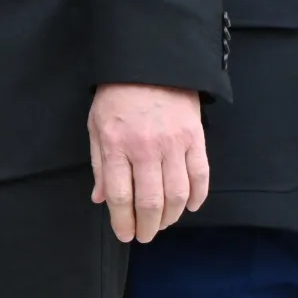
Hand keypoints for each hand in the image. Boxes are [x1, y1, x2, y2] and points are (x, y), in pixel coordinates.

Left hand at [88, 83, 209, 242]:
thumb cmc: (117, 95)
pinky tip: (189, 206)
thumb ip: (99, 165)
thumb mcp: (96, 126)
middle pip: (150, 202)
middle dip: (148, 227)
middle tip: (146, 235)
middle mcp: (145, 148)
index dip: (123, 223)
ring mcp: (173, 143)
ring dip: (171, 217)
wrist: (149, 61)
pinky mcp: (195, 137)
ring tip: (164, 223)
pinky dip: (197, 196)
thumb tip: (100, 199)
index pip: (120, 197)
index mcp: (116, 145)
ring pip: (176, 194)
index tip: (126, 234)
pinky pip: (200, 175)